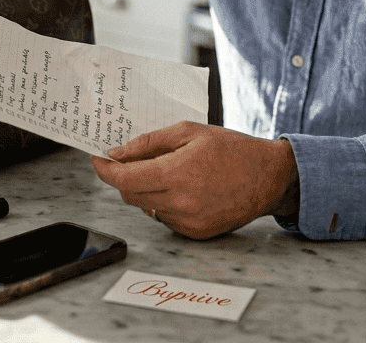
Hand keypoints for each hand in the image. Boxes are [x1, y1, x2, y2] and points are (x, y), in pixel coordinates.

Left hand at [91, 121, 298, 239]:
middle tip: (128, 161)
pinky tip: (182, 188)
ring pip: (147, 206)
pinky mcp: (196, 233)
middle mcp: (180, 202)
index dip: (106, 170)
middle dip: (124, 177)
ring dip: (144, 190)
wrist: (268, 177)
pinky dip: (163, 203)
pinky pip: (165, 218)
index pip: (125, 178)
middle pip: (131, 194)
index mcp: (177, 173)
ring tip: (166, 171)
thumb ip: (149, 143)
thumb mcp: (189, 132)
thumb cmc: (232, 150)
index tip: (97, 160)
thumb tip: (118, 154)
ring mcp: (188, 221)